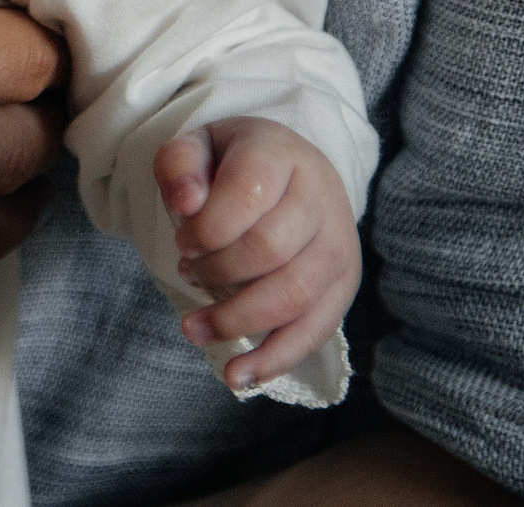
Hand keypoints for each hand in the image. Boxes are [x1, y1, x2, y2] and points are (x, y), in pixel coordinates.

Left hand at [157, 117, 360, 390]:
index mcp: (281, 156)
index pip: (249, 193)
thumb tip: (184, 204)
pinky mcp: (343, 287)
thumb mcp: (197, 147)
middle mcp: (321, 200)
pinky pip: (315, 331)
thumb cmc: (233, 164)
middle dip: (216, 272)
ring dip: (237, 320)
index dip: (207, 226)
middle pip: (270, 250)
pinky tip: (237, 376)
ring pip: (294, 296)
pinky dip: (274, 359)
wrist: (291, 171)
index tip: (181, 241)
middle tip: (186, 272)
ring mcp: (338, 246)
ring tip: (192, 328)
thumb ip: (180, 166)